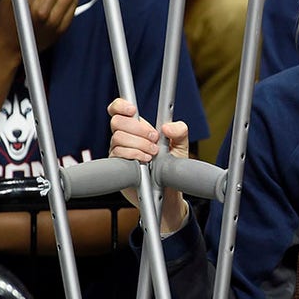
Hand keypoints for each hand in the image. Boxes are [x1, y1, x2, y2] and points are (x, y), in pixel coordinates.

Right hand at [107, 97, 190, 234]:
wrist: (167, 192)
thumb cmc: (171, 167)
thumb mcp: (181, 145)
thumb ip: (180, 131)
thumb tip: (167, 126)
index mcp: (138, 128)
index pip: (119, 110)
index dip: (121, 106)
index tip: (133, 110)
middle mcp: (125, 137)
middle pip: (117, 122)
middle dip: (138, 129)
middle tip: (154, 140)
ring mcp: (119, 152)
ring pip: (118, 138)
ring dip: (139, 144)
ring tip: (153, 154)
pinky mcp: (117, 165)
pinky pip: (118, 154)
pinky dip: (134, 156)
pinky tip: (145, 162)